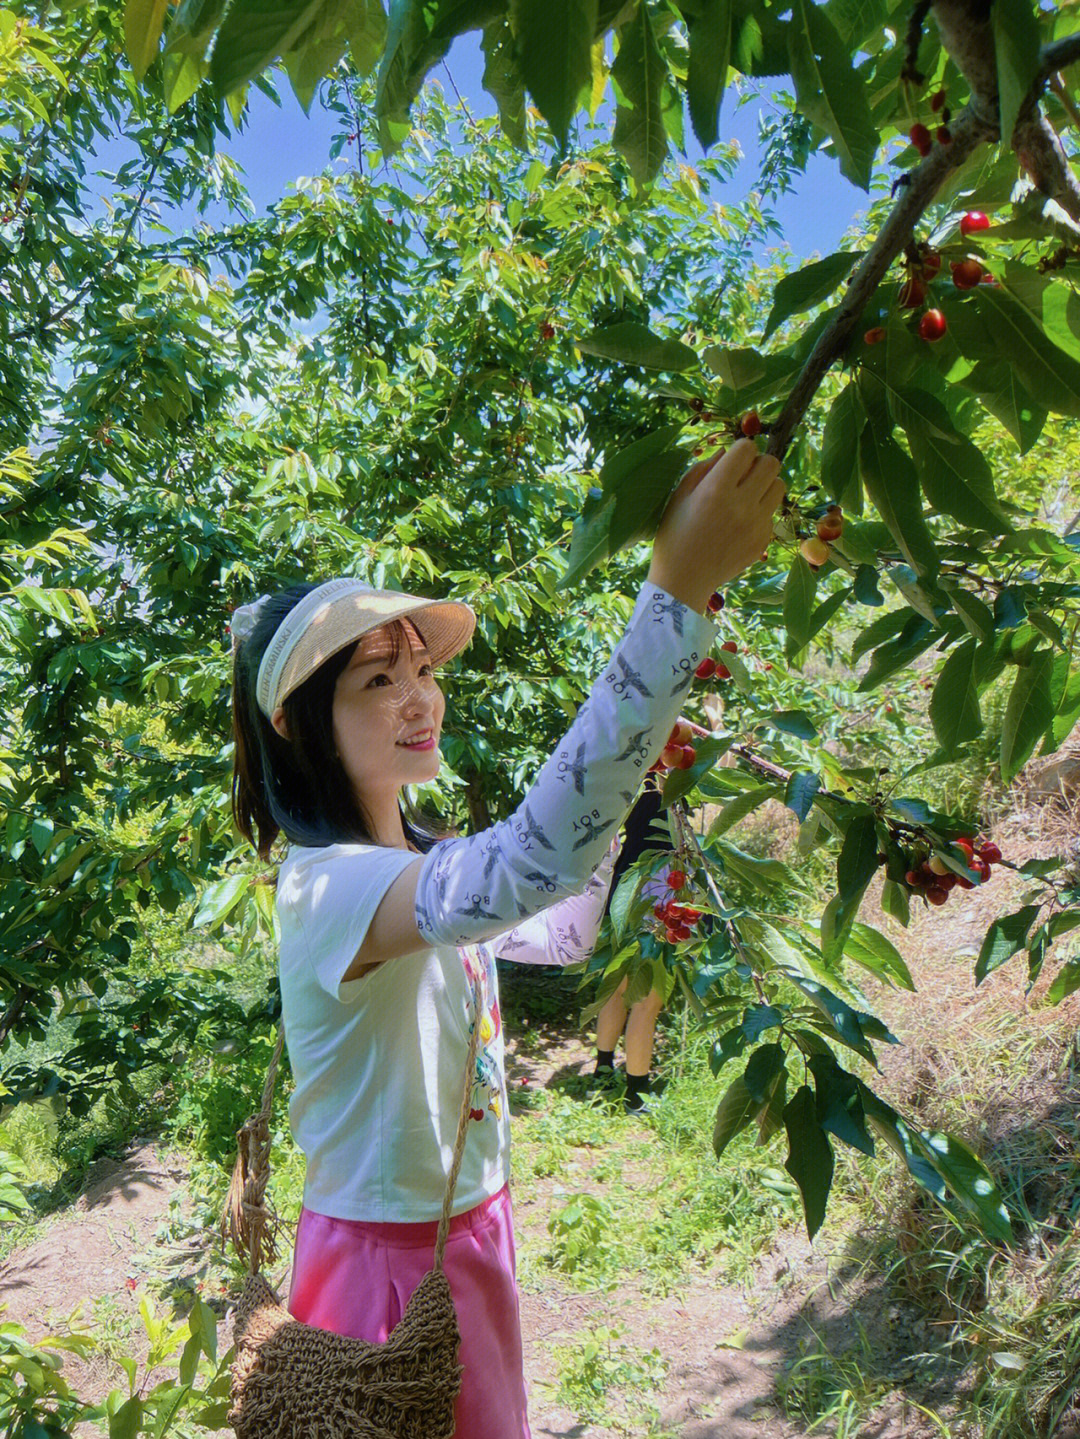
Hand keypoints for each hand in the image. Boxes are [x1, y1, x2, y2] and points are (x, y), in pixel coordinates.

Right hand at [647, 439, 783, 612]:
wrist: (683, 580)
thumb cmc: (674, 535)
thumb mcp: (679, 496)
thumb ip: (703, 468)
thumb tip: (727, 452)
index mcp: (717, 489)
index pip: (747, 448)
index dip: (740, 450)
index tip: (732, 461)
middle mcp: (742, 504)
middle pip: (771, 464)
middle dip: (758, 464)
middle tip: (743, 476)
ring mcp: (756, 524)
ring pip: (779, 487)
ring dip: (765, 486)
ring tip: (746, 498)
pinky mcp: (763, 541)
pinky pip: (771, 514)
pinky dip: (760, 513)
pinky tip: (740, 525)